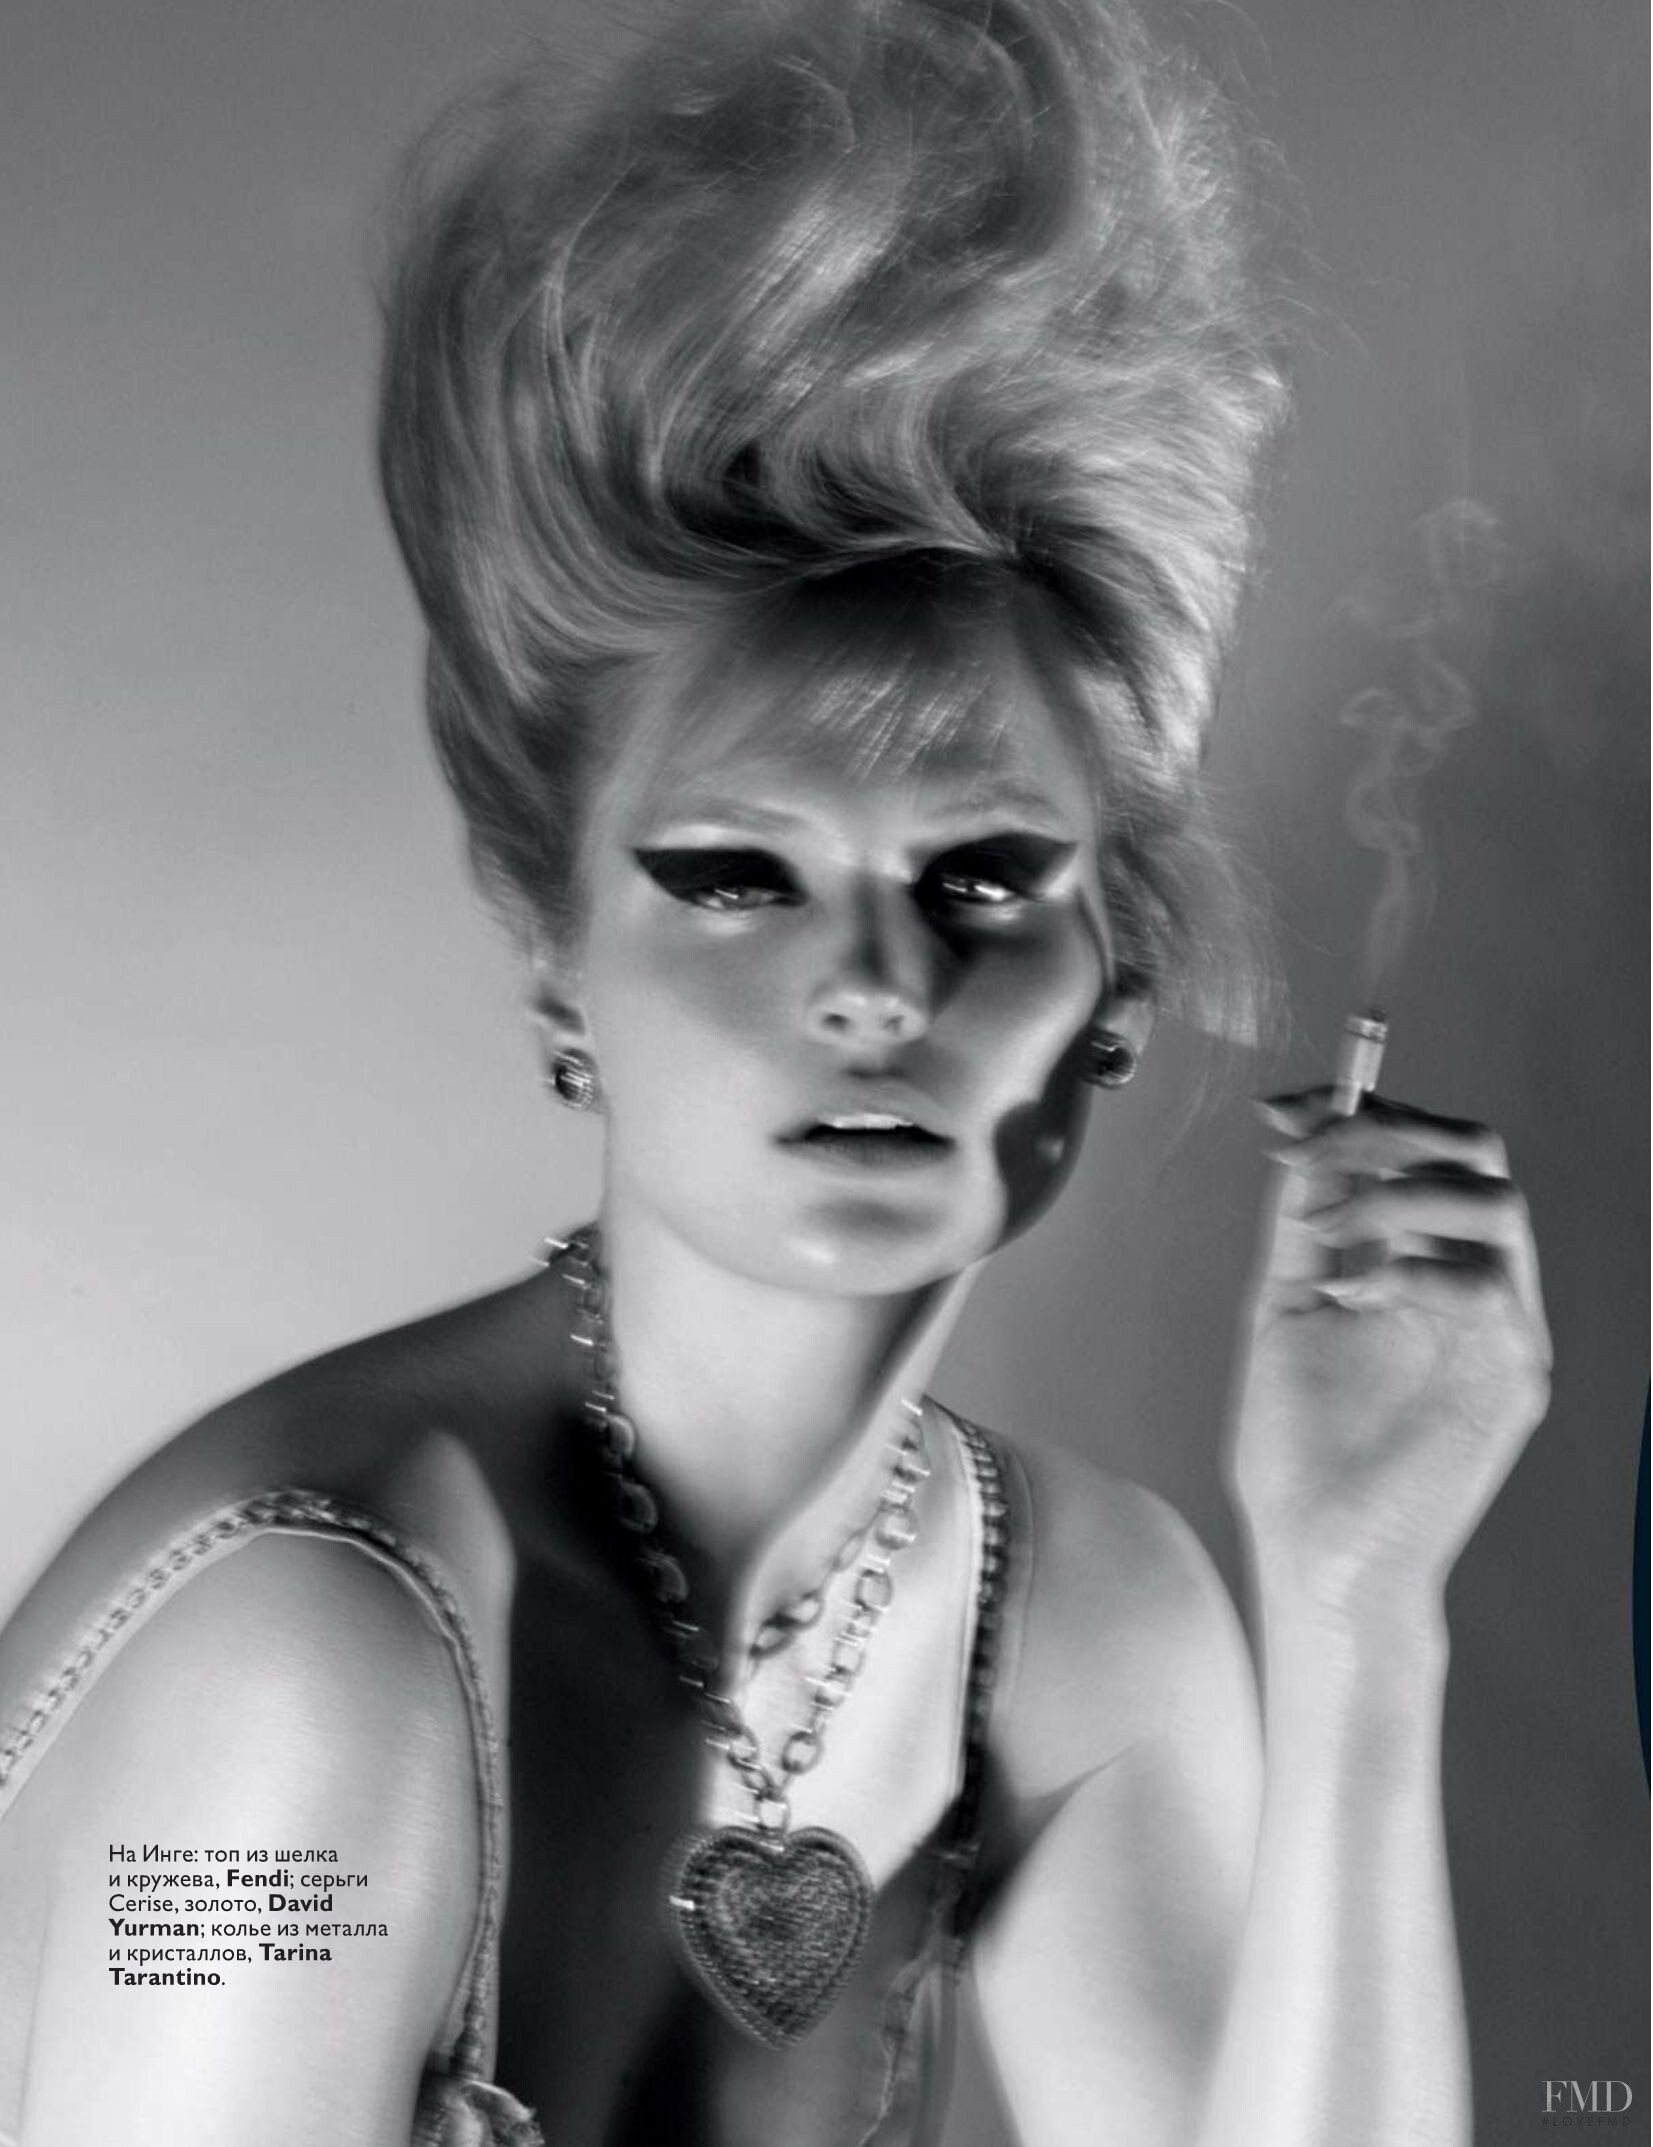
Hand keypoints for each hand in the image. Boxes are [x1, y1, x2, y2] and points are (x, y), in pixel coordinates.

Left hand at [1227, 1089, 1551, 1625]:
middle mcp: (1474, 1286)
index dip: (1362, 1111)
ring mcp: (1501, 1330)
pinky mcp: (1510, 1379)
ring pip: (1494, 1205)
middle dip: (1386, 1134)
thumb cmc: (1302, 1449)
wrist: (1316, 1550)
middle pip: (1477, 1155)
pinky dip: (1413, 1267)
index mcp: (1425, 1263)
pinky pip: (1489, 1288)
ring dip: (1398, 1195)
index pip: (1428, 1150)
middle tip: (1308, 1156)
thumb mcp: (1290, 1304)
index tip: (1283, 1111)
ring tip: (1326, 1238)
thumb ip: (1305, 1221)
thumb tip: (1303, 1130)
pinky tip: (1355, 1294)